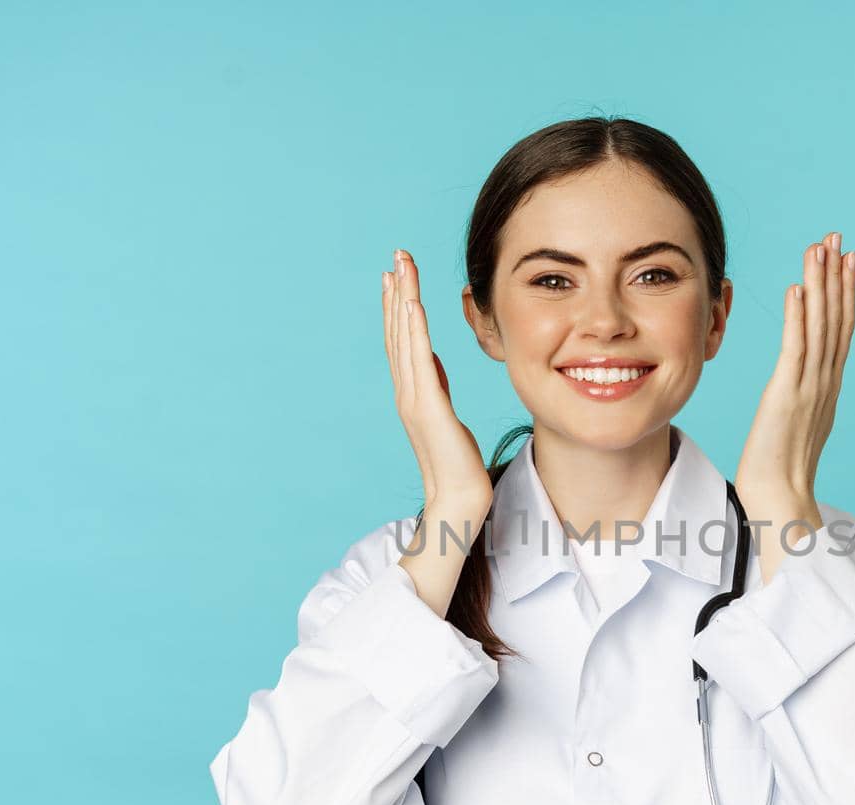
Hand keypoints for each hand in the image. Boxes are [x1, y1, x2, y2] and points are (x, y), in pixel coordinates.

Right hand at [383, 249, 492, 514]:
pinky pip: (419, 360)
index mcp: (413, 392)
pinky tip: (413, 305)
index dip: (398, 306)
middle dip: (398, 292)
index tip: (397, 276)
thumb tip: (431, 360)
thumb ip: (436, 385)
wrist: (458, 498)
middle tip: (396, 256)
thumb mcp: (447, 414)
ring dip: (403, 300)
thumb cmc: (456, 462)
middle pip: (398, 332)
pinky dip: (414, 330)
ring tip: (401, 268)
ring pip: (405, 339)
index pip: (402, 341)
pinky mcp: (428, 406)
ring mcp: (414, 398)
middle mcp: (407, 391)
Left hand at [732, 231, 854, 579]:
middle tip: (839, 238)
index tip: (847, 260)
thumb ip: (799, 403)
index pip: (839, 330)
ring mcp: (809, 388)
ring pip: (819, 326)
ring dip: (821, 284)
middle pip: (836, 319)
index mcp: (827, 389)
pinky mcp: (788, 395)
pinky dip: (800, 316)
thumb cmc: (779, 475)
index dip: (844, 293)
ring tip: (820, 248)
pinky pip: (796, 348)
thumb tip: (796, 393)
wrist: (781, 502)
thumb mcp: (793, 427)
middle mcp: (825, 383)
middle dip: (838, 276)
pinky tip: (799, 288)